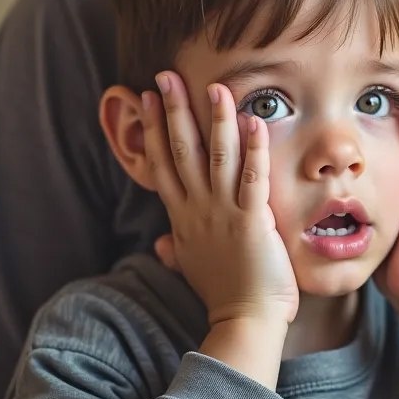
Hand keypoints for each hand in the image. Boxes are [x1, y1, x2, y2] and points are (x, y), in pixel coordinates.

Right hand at [142, 71, 298, 329]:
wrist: (244, 323)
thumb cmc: (223, 296)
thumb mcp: (191, 268)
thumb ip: (176, 249)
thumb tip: (162, 245)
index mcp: (183, 218)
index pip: (163, 164)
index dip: (153, 129)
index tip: (144, 98)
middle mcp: (198, 210)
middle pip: (181, 152)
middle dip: (172, 111)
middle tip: (164, 76)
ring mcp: (224, 214)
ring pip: (216, 157)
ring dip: (214, 120)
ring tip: (214, 87)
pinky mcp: (252, 221)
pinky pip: (252, 178)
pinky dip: (253, 149)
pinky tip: (255, 122)